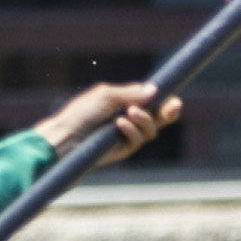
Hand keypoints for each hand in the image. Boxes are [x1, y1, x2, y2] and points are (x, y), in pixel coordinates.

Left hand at [38, 80, 182, 153]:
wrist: (66, 136)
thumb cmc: (81, 112)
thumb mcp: (106, 96)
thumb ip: (131, 94)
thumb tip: (155, 90)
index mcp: (125, 102)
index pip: (152, 102)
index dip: (165, 101)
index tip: (175, 100)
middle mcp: (129, 118)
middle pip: (158, 118)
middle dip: (168, 113)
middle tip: (173, 107)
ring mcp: (127, 135)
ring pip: (151, 130)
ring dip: (144, 120)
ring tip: (129, 113)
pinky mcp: (123, 150)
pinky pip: (138, 141)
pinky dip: (132, 131)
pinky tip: (120, 123)